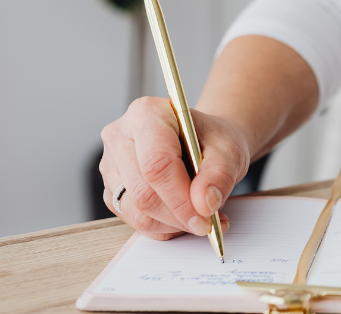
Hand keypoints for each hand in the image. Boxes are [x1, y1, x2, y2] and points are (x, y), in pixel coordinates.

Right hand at [99, 97, 249, 239]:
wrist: (203, 142)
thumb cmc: (213, 140)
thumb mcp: (229, 150)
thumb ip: (220, 175)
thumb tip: (205, 204)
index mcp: (147, 114)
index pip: (156, 164)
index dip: (180, 198)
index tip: (205, 218)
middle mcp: (120, 136)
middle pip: (143, 192)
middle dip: (179, 216)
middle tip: (208, 222)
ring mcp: (111, 164)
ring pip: (135, 211)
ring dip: (171, 224)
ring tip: (199, 216)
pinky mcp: (111, 188)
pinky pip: (132, 220)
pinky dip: (161, 226)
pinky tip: (182, 215)